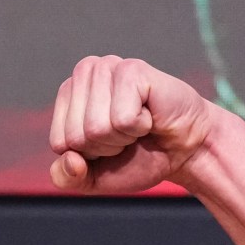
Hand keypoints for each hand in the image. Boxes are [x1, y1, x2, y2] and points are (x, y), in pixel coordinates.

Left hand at [47, 56, 217, 192]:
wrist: (184, 149)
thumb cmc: (139, 157)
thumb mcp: (95, 177)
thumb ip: (67, 177)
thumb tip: (71, 161)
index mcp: (67, 95)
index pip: (59, 143)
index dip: (88, 155)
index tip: (110, 143)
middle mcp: (84, 73)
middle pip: (76, 136)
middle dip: (106, 146)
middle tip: (128, 134)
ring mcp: (107, 67)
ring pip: (96, 128)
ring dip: (123, 137)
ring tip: (138, 124)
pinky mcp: (131, 69)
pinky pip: (122, 119)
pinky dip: (139, 127)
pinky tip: (149, 114)